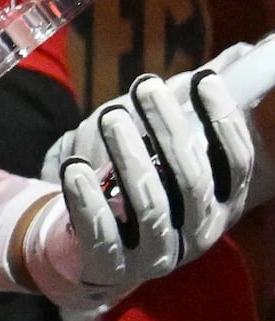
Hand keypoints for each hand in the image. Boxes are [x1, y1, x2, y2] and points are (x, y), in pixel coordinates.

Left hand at [36, 44, 271, 320]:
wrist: (91, 251)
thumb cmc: (137, 187)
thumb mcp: (169, 153)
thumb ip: (197, 113)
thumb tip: (244, 55)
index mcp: (221, 202)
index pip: (236, 164)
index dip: (225, 122)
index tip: (204, 80)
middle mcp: (198, 231)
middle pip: (192, 180)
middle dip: (169, 129)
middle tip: (145, 85)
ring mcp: (157, 254)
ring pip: (151, 205)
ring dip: (130, 156)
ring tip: (109, 116)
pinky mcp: (112, 265)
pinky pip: (102, 231)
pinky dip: (88, 197)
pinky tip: (76, 167)